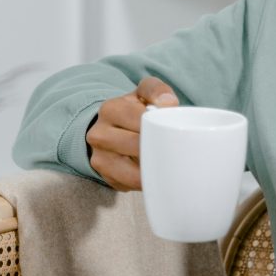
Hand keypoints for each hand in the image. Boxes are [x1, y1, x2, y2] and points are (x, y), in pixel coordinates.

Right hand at [85, 76, 178, 190]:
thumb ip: (157, 90)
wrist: (112, 127)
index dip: (160, 126)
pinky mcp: (105, 176)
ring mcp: (99, 158)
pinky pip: (129, 184)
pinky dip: (144, 181)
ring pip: (132, 172)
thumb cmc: (135, 110)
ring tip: (168, 164)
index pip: (140, 119)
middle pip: (137, 147)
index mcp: (111, 109)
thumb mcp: (144, 93)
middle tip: (177, 149)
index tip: (172, 128)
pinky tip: (154, 173)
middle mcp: (99, 134)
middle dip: (158, 149)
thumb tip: (168, 103)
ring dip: (153, 170)